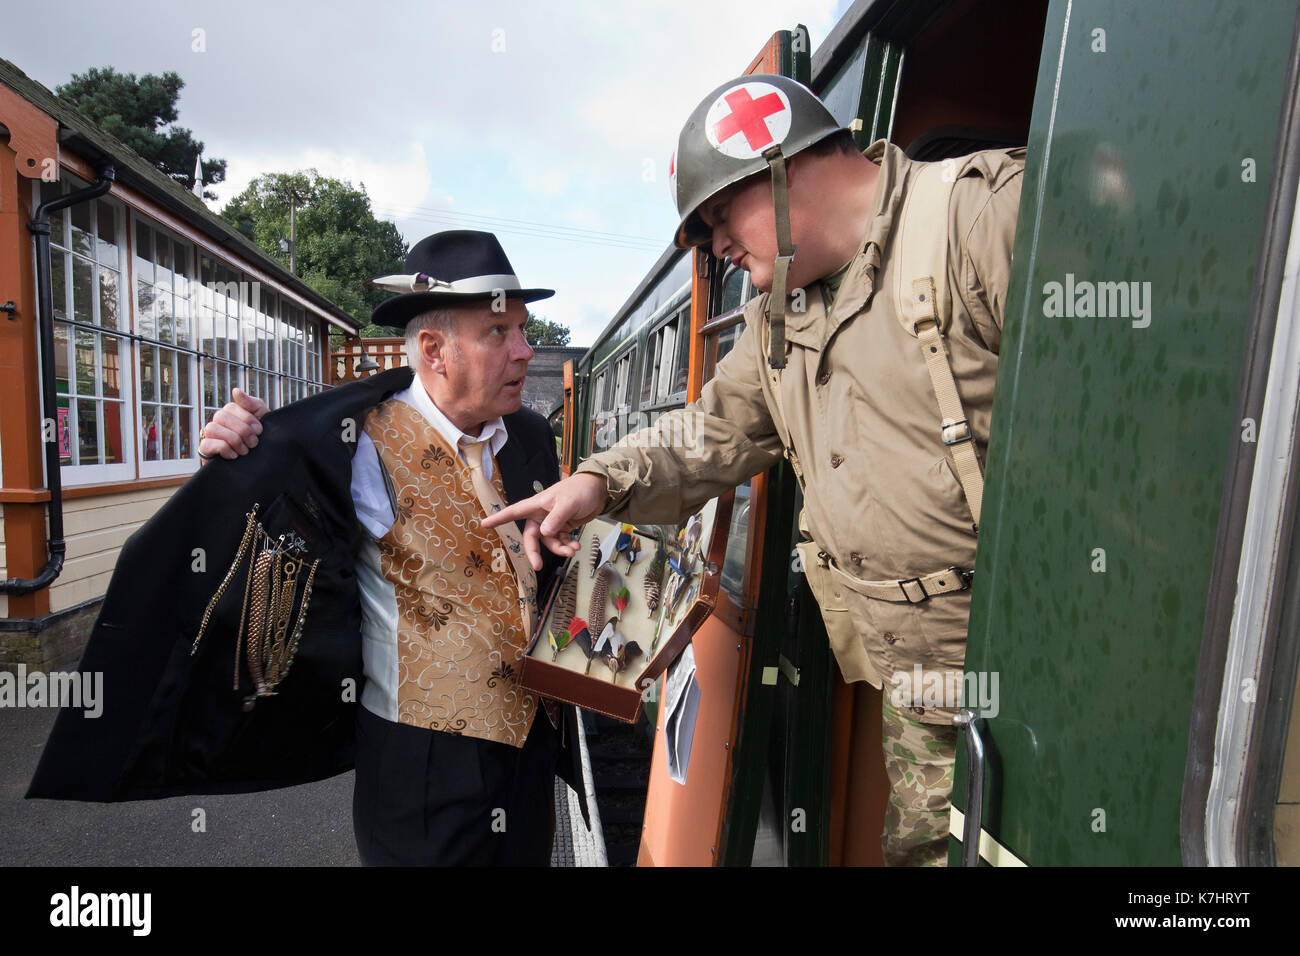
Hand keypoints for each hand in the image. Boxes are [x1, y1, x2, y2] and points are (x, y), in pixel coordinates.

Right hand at [199, 388, 267, 462]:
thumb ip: (252, 404)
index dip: (248, 419)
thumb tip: (236, 391)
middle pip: (221, 416)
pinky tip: (234, 455)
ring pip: (213, 428)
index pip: (232, 407)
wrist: (259, 466)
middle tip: (253, 443)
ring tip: (245, 450)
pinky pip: (207, 444)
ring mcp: (209, 435)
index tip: (259, 431)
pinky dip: (224, 449)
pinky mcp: (205, 450)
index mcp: (231, 413)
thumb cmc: (260, 441)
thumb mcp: (262, 420)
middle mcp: (218, 422)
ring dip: (233, 440)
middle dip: (242, 430)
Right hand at [483, 472, 608, 570]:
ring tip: (573, 550)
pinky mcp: (563, 527)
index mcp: (537, 505)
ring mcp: (552, 522)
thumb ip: (556, 518)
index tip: (484, 524)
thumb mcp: (568, 503)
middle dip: (535, 552)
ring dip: (559, 549)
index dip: (499, 518)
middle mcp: (541, 515)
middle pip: (531, 537)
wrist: (598, 490)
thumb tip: (543, 533)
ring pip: (549, 542)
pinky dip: (567, 546)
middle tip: (538, 565)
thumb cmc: (580, 490)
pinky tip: (576, 546)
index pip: (514, 512)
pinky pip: (560, 541)